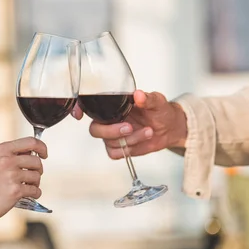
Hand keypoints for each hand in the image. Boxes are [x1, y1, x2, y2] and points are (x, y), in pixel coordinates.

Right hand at [0, 137, 47, 223]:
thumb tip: (34, 154)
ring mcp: (11, 175)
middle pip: (37, 161)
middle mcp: (7, 160)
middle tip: (32, 177)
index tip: (44, 154)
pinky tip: (27, 195)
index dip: (42, 147)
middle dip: (38, 170)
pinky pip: (35, 190)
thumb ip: (12, 156)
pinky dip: (35, 194)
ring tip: (26, 188)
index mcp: (2, 150)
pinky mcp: (15, 190)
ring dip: (35, 183)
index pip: (31, 142)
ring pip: (37, 176)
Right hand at [72, 90, 186, 159]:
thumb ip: (147, 98)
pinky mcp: (120, 148)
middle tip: (129, 127)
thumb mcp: (156, 101)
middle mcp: (109, 120)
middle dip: (111, 131)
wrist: (170, 127)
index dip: (78, 109)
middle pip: (95, 129)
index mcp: (113, 105)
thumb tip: (138, 95)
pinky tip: (142, 140)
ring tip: (148, 131)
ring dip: (130, 139)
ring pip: (109, 142)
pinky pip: (114, 154)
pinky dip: (130, 149)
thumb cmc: (160, 110)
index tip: (79, 114)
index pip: (88, 105)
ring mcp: (113, 135)